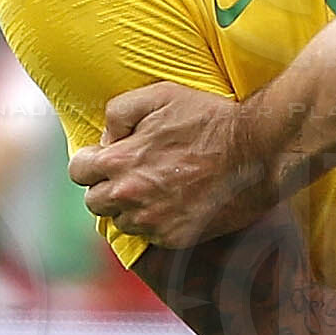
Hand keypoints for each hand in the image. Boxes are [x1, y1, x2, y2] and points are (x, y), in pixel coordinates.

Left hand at [69, 83, 276, 245]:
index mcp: (120, 161)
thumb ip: (119, 112)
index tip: (108, 158)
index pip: (78, 171)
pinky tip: (178, 202)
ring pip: (122, 222)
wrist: (257, 153)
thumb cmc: (209, 120)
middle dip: (106, 188)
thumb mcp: (160, 95)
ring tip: (157, 189)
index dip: (90, 162)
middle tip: (131, 175)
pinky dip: (158, 222)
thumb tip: (106, 138)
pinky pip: (152, 236)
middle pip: (94, 203)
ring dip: (132, 208)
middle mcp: (130, 197)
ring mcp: (153, 221)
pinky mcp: (176, 238)